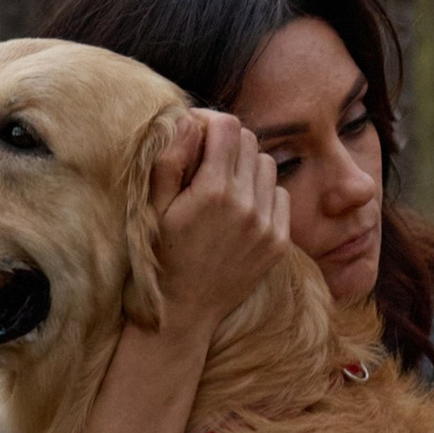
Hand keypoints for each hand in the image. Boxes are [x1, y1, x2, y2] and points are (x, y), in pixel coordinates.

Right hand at [148, 109, 288, 346]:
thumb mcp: (153, 207)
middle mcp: (245, 205)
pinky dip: (263, 193)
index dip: (208, 120)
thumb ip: (170, 159)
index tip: (195, 131)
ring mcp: (266, 225)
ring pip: (267, 165)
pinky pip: (280, 195)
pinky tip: (240, 208)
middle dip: (226, 141)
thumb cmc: (160, 256)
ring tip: (223, 184)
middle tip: (205, 158)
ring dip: (246, 165)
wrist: (184, 312)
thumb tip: (189, 120)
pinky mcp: (279, 242)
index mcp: (212, 191)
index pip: (227, 126)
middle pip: (249, 140)